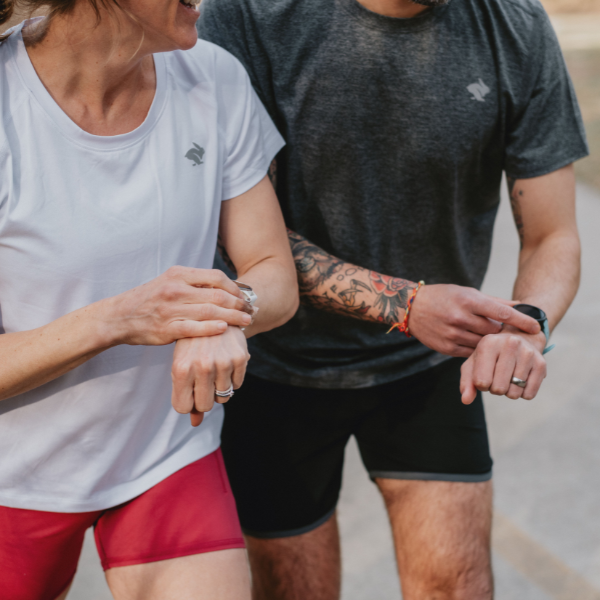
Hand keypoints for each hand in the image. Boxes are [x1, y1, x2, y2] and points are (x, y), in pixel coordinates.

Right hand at [104, 267, 253, 345]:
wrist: (118, 317)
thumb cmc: (149, 299)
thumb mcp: (169, 282)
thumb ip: (193, 283)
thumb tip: (223, 287)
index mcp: (178, 274)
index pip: (216, 277)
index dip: (235, 288)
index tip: (245, 296)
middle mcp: (175, 289)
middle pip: (218, 295)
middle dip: (239, 303)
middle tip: (251, 310)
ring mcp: (171, 309)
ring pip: (210, 311)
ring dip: (233, 317)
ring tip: (246, 321)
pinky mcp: (166, 329)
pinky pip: (194, 328)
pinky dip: (212, 328)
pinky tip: (224, 329)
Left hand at [171, 326, 249, 426]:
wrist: (216, 313)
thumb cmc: (193, 342)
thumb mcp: (182, 364)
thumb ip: (187, 394)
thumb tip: (196, 424)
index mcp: (181, 368)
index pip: (183, 407)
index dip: (187, 402)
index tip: (190, 392)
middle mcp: (202, 366)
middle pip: (204, 405)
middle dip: (204, 399)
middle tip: (203, 383)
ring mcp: (222, 362)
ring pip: (223, 397)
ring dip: (219, 388)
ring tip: (215, 369)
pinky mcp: (239, 358)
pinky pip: (237, 385)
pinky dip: (232, 379)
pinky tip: (226, 363)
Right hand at [408, 284, 540, 356]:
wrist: (411, 308)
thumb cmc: (443, 297)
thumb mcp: (467, 292)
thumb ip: (494, 301)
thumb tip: (520, 305)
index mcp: (468, 300)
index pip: (502, 313)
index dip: (521, 321)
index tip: (536, 327)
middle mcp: (460, 317)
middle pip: (494, 331)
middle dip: (501, 333)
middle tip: (506, 333)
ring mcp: (452, 333)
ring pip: (483, 344)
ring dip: (489, 343)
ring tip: (489, 339)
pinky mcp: (446, 347)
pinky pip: (470, 353)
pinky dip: (476, 350)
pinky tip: (476, 344)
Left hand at [459, 326, 546, 403]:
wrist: (519, 338)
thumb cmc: (490, 355)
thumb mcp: (473, 364)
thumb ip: (466, 382)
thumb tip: (465, 400)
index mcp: (489, 343)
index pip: (481, 382)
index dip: (481, 385)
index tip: (484, 376)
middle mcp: (510, 344)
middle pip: (498, 389)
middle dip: (495, 389)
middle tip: (497, 378)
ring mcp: (527, 353)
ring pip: (514, 393)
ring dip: (508, 391)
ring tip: (508, 377)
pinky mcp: (541, 364)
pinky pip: (528, 394)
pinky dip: (522, 393)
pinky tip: (520, 380)